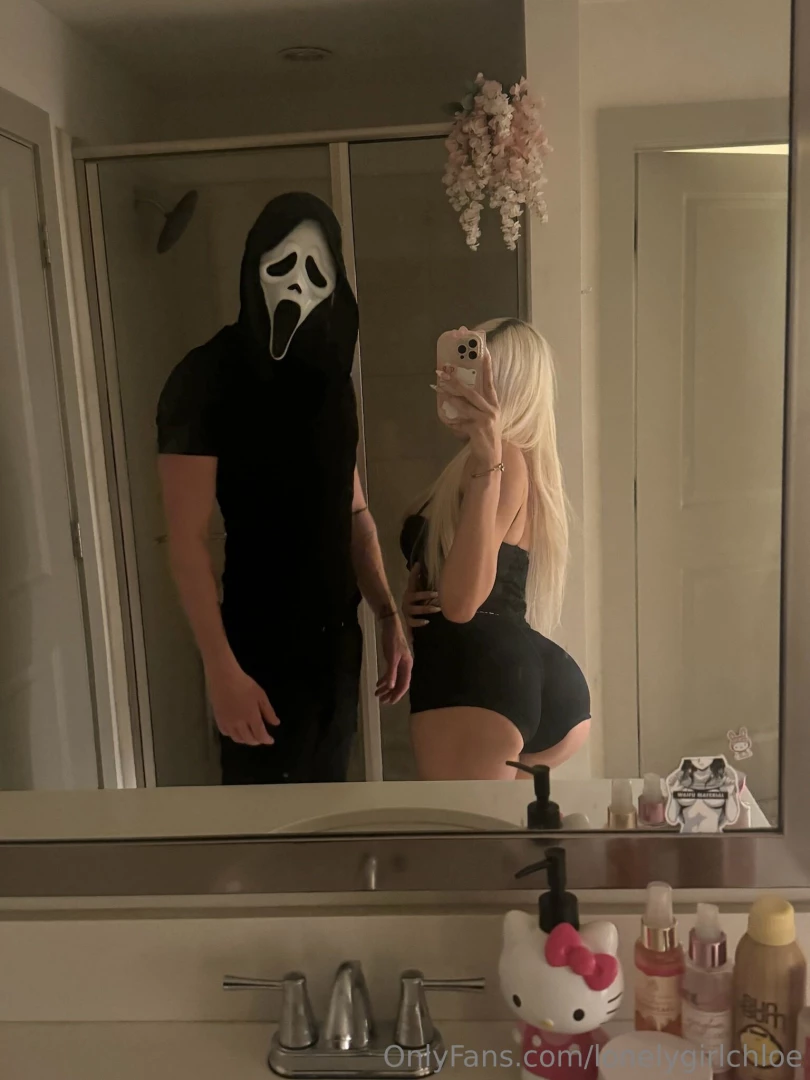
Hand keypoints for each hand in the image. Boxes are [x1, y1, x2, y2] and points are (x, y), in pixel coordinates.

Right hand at [207, 660, 278, 745]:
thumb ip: (269, 712)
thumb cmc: (245, 684)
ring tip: (250, 736)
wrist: (224, 678)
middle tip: (261, 738)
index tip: (271, 741)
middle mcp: (239, 723)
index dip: (266, 740)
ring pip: (237, 738)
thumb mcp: (261, 696)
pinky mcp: (219, 720)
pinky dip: (233, 735)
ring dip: (245, 740)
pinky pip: (226, 733)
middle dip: (257, 741)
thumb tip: (276, 723)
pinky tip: (236, 731)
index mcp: (251, 717)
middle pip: (249, 739)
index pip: (260, 735)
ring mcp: (228, 723)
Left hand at [376, 612, 411, 704]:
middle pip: (398, 683)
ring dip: (386, 688)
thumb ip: (391, 672)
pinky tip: (378, 684)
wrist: (389, 626)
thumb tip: (390, 687)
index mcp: (407, 666)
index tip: (391, 702)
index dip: (398, 694)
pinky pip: (389, 673)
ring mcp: (398, 663)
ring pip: (393, 679)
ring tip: (377, 694)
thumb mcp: (391, 657)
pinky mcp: (392, 660)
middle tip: (382, 701)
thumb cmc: (392, 640)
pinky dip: (384, 679)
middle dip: (390, 693)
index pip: (404, 684)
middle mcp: (404, 666)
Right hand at [402, 562, 440, 629]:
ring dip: (427, 608)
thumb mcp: (418, 592)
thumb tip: (425, 567)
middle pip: (415, 596)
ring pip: (415, 610)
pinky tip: (427, 622)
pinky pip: (412, 622)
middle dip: (426, 595)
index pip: (411, 580)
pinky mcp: (408, 620)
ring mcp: (406, 611)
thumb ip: (421, 582)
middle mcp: (407, 600)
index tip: (418, 564)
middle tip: (438, 594)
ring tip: (438, 609)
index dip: (414, 573)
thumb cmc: (417, 603)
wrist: (407, 618)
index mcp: (410, 592)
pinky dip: (419, 622)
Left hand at [436, 346, 501, 469]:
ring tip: (440, 391)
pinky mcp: (477, 430)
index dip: (487, 367)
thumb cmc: (484, 432)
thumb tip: (453, 392)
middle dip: (456, 382)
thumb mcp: (483, 415)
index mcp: (493, 403)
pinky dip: (452, 422)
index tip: (484, 351)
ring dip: (450, 398)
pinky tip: (448, 422)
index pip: (490, 381)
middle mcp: (491, 409)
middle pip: (471, 392)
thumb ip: (473, 404)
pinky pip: (459, 423)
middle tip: (443, 374)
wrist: (490, 455)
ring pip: (464, 406)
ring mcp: (485, 419)